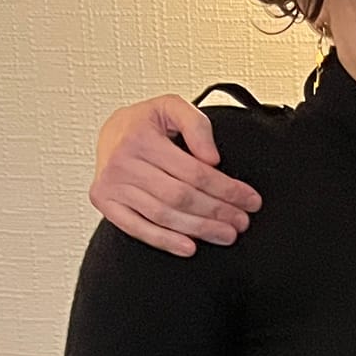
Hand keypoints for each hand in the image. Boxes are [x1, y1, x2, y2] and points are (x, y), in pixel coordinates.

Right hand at [89, 96, 261, 256]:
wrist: (109, 131)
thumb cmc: (145, 123)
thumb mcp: (171, 107)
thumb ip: (196, 125)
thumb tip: (212, 159)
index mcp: (142, 138)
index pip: (194, 172)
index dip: (227, 189)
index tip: (250, 200)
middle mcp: (124, 162)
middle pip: (181, 196)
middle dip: (217, 212)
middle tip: (242, 222)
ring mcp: (112, 185)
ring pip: (164, 215)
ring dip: (199, 229)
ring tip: (226, 235)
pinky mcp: (105, 202)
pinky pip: (138, 228)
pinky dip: (164, 241)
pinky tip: (190, 247)